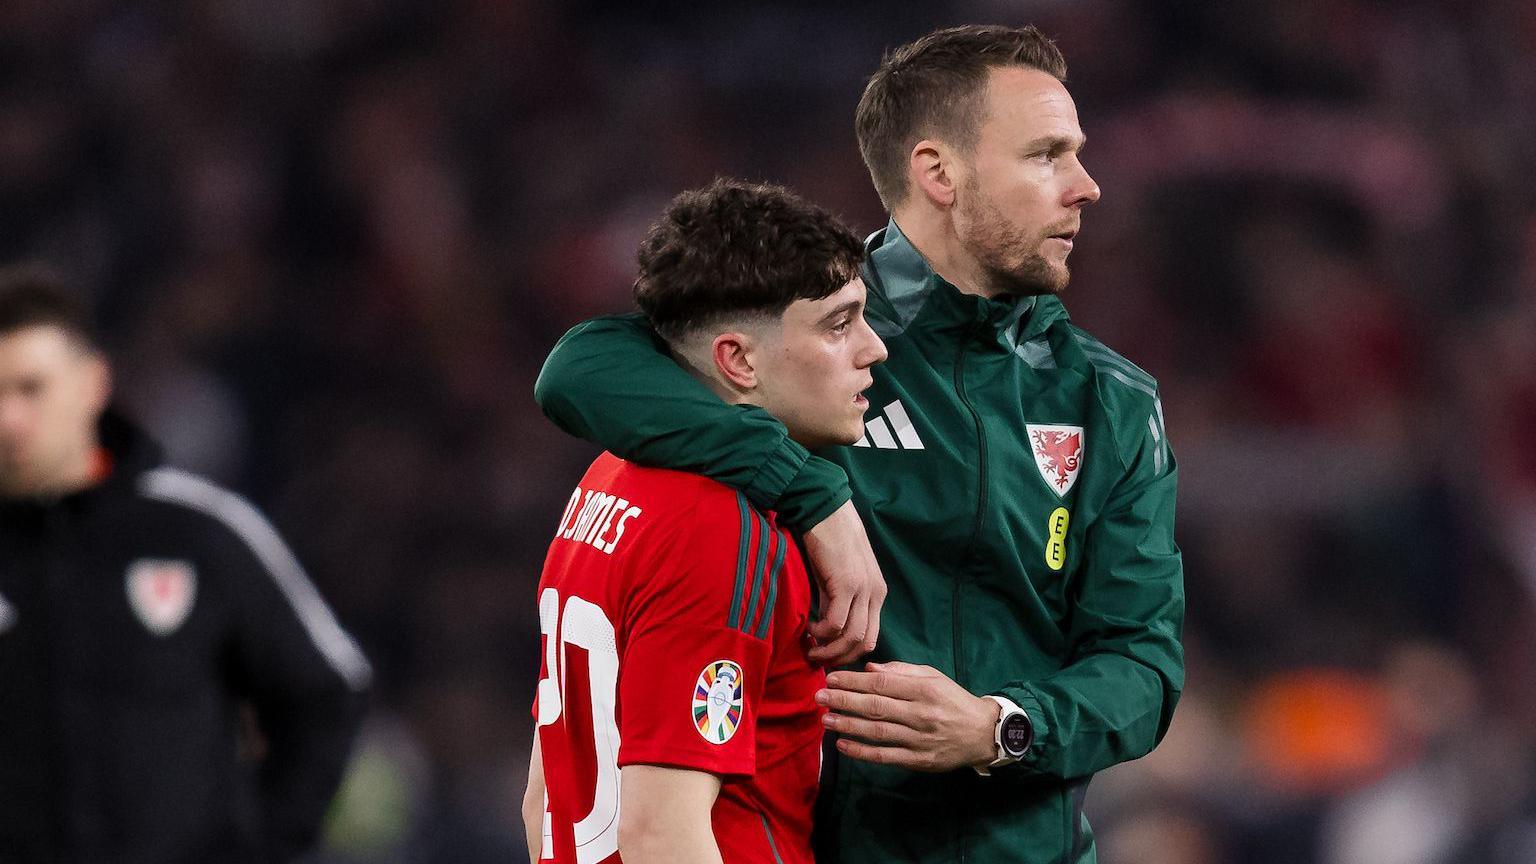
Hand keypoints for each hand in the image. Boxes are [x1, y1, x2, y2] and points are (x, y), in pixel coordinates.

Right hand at [802, 501, 885, 665]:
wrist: (825, 510)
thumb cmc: (828, 539)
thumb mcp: (838, 575)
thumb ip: (837, 601)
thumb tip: (826, 628)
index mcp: (876, 593)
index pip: (871, 637)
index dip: (848, 653)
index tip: (827, 656)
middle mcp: (875, 594)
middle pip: (865, 643)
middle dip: (839, 658)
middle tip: (817, 660)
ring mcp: (863, 589)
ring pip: (851, 637)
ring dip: (829, 650)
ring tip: (810, 649)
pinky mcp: (846, 584)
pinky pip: (835, 623)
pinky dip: (821, 633)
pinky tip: (809, 629)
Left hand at [817, 662, 999, 771]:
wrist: (983, 733)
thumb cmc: (952, 700)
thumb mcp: (933, 677)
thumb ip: (902, 671)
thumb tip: (869, 669)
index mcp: (924, 689)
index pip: (881, 684)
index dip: (853, 681)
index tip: (831, 678)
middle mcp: (921, 714)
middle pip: (875, 707)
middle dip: (843, 701)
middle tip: (819, 697)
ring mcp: (919, 739)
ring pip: (877, 732)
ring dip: (847, 725)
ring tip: (825, 719)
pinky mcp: (919, 760)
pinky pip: (885, 756)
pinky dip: (862, 752)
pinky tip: (842, 745)